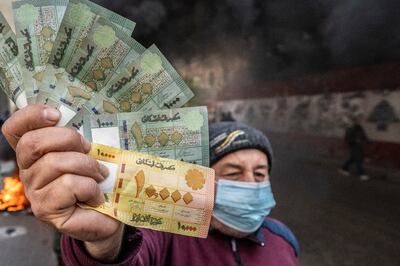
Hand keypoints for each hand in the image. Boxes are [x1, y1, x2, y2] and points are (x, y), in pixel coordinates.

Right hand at [2, 105, 123, 260]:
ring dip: (87, 166)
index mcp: (36, 153)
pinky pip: (69, 185)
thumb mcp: (91, 152)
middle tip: (90, 148)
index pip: (16, 129)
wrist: (109, 215)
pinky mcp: (46, 210)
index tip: (56, 114)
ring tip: (100, 175)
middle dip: (68, 138)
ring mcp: (34, 192)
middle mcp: (28, 171)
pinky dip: (90, 187)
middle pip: (33, 143)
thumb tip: (89, 121)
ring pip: (55, 163)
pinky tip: (96, 196)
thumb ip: (81, 138)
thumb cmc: (100, 180)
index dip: (30, 115)